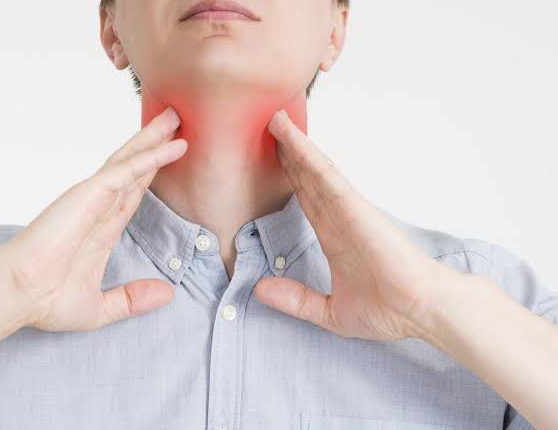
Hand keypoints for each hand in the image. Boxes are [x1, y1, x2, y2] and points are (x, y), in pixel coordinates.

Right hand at [0, 106, 186, 331]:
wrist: (17, 295)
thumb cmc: (45, 300)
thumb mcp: (102, 306)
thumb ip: (133, 299)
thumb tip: (168, 294)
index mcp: (101, 228)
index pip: (133, 192)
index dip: (151, 172)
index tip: (167, 155)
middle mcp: (98, 207)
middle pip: (134, 168)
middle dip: (154, 144)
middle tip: (175, 121)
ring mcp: (93, 197)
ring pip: (131, 161)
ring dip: (154, 139)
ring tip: (175, 118)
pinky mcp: (91, 194)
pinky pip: (127, 171)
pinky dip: (152, 157)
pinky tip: (173, 145)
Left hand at [254, 109, 472, 340]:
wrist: (421, 312)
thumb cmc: (390, 311)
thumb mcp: (329, 311)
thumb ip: (295, 300)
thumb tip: (260, 290)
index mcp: (335, 238)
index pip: (306, 200)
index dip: (290, 179)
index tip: (272, 160)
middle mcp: (339, 219)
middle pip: (308, 179)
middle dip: (289, 155)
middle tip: (268, 127)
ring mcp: (347, 211)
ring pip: (315, 170)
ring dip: (295, 145)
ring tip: (275, 119)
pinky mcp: (355, 208)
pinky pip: (326, 177)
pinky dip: (308, 156)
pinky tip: (291, 138)